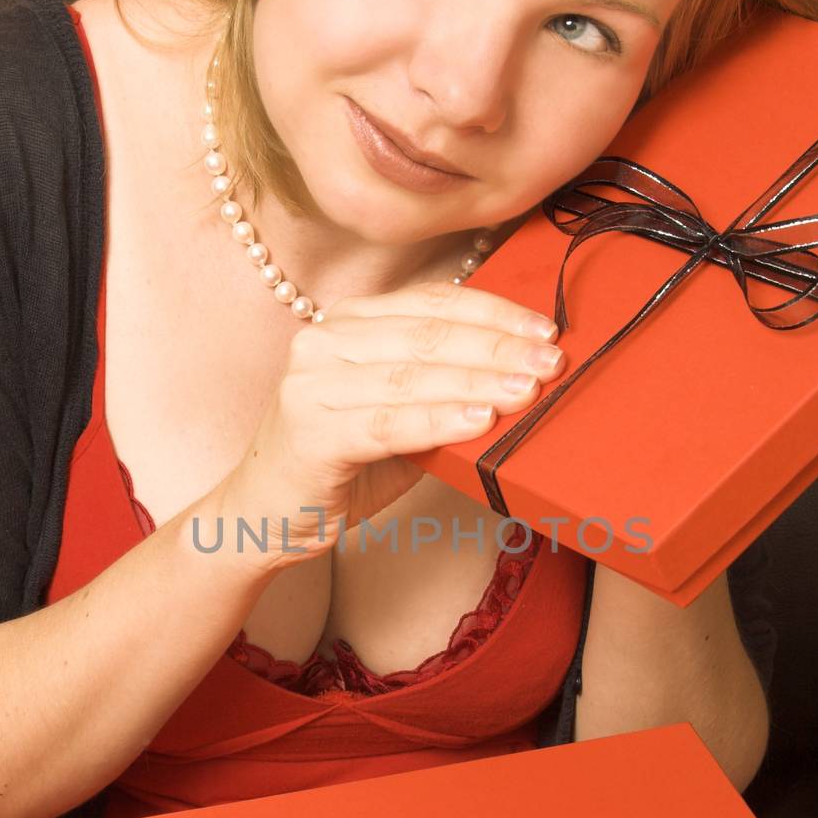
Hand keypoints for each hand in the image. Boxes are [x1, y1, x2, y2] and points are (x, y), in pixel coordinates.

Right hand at [216, 279, 565, 566]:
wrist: (267, 514)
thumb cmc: (341, 462)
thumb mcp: (397, 412)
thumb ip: (442, 386)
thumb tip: (521, 374)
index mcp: (349, 322)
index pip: (433, 303)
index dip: (494, 313)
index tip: (545, 330)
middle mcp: (324, 341)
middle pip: (427, 335)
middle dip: (497, 347)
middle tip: (549, 362)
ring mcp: (311, 384)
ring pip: (412, 375)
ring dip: (478, 382)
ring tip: (526, 391)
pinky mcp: (311, 432)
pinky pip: (389, 422)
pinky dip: (439, 420)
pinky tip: (479, 422)